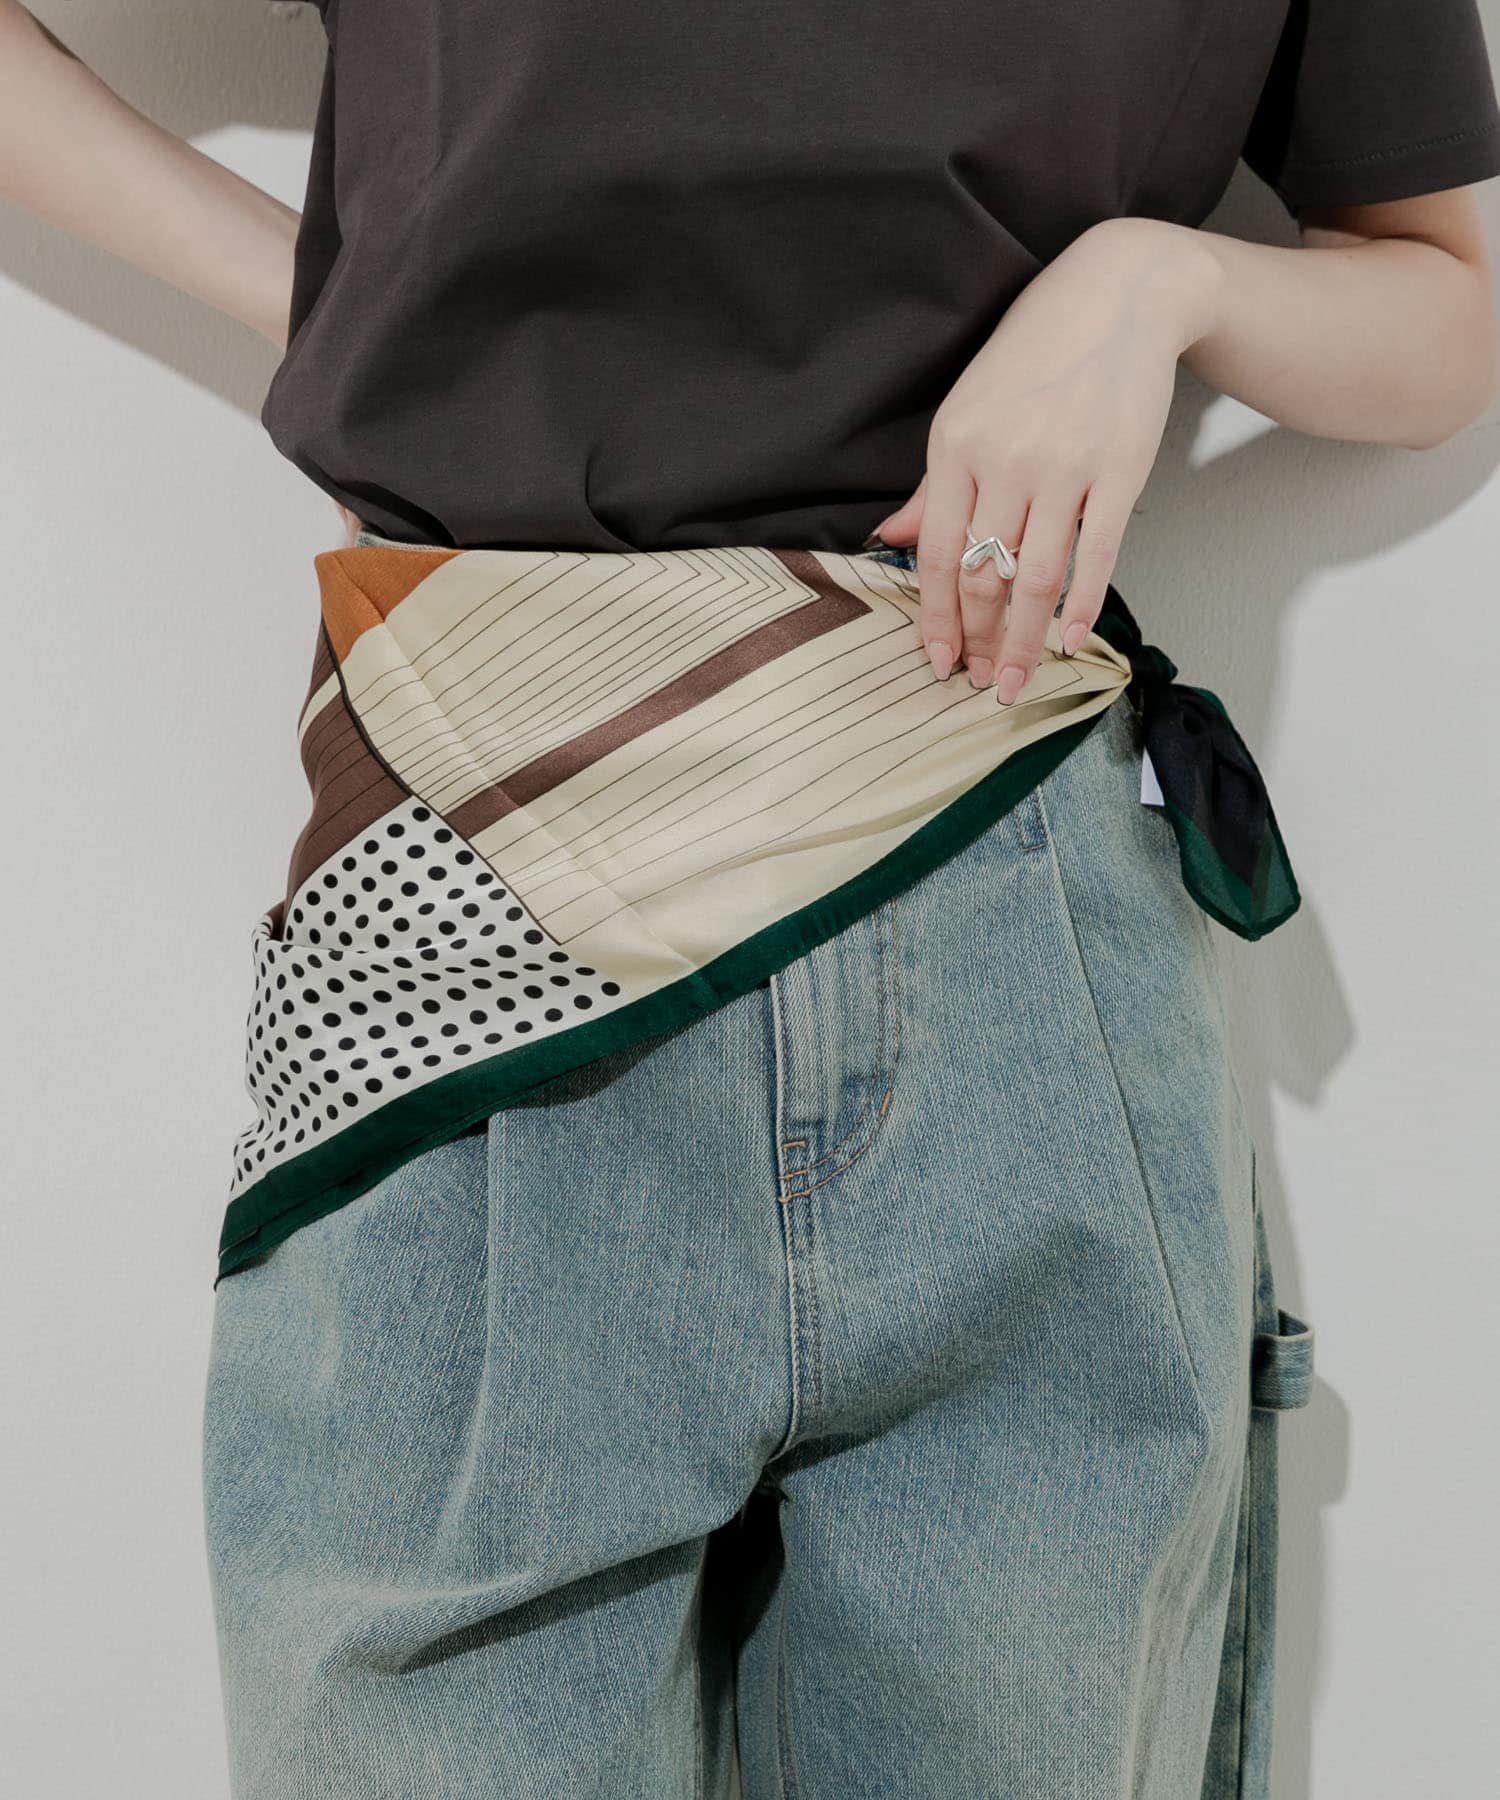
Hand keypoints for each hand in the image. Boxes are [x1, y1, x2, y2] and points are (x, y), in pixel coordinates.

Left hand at [874, 218, 1222, 702]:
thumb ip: (936, 485)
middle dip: (978, 640)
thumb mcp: (967, 409)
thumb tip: (894, 539)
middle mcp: (1006, 460)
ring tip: (1016, 683)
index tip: (937, 662)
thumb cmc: (1034, 353)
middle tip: (980, 684)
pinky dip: (1083, 604)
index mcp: (957, 447)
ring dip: (1023, 641)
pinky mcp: (1120, 470)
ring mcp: (1066, 467)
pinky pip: (1098, 553)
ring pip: (1036, 577)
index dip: (937, 618)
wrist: (1118, 293)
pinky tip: (1071, 640)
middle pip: (986, 575)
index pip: (939, 554)